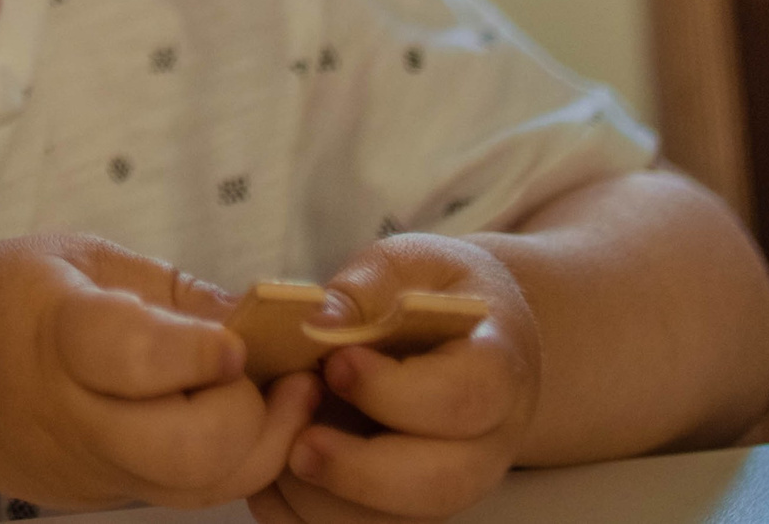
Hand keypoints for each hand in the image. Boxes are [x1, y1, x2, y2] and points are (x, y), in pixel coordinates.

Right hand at [0, 234, 319, 512]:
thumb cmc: (2, 296)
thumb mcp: (81, 259)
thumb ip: (172, 293)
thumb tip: (264, 315)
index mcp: (61, 334)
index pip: (138, 359)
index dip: (202, 353)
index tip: (238, 338)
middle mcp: (77, 416)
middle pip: (189, 449)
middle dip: (255, 412)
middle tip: (282, 371)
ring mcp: (91, 470)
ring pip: (204, 487)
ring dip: (264, 445)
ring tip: (287, 396)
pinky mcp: (104, 498)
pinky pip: (190, 496)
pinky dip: (238, 465)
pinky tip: (251, 420)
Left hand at [252, 236, 540, 523]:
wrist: (461, 339)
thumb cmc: (430, 296)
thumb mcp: (404, 268)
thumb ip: (364, 292)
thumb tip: (313, 320)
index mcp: (496, 369)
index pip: (464, 398)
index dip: (396, 392)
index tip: (337, 364)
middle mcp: (484, 443)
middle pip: (440, 484)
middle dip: (359, 472)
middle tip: (298, 443)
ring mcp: (448, 484)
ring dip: (324, 501)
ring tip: (277, 451)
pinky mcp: (407, 510)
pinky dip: (305, 515)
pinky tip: (272, 474)